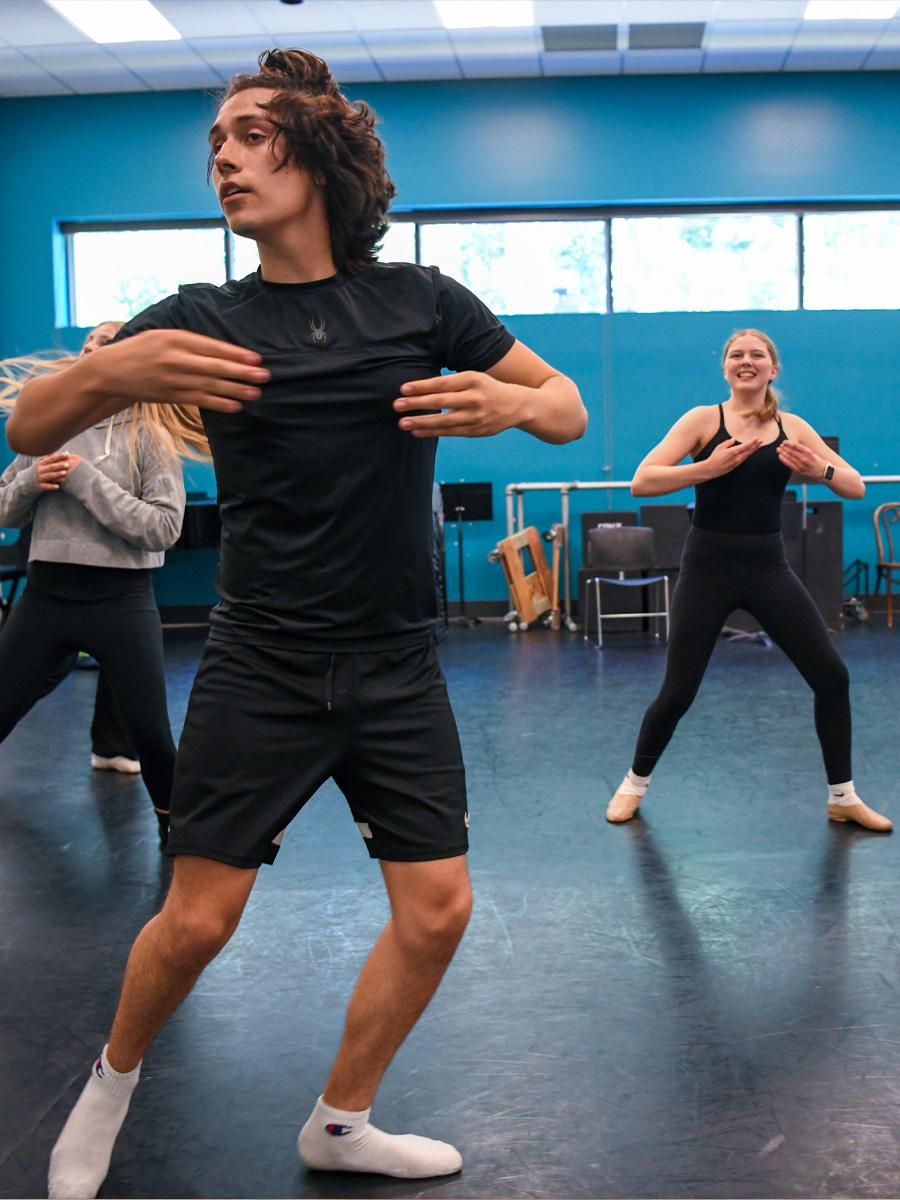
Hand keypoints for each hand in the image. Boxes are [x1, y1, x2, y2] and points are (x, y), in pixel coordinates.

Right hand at [35, 452, 77, 490]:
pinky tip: (58, 486)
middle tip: (68, 464)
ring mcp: (39, 477)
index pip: (51, 458)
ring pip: (49, 475)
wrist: (28, 480)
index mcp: (42, 463)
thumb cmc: (41, 470)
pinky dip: (51, 486)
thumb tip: (67, 452)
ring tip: (64, 473)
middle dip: (59, 465)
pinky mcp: (40, 485)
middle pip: (51, 467)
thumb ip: (55, 458)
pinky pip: (46, 486)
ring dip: (57, 474)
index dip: (59, 456)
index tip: (67, 455)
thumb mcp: (44, 463)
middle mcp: (40, 469)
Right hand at [86, 330, 269, 413]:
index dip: (235, 353)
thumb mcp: (163, 335)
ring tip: (256, 393)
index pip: (212, 346)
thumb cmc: (142, 349)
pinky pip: (199, 400)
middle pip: (215, 367)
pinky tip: (235, 405)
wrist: (113, 370)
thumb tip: (222, 349)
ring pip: (210, 385)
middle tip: (264, 376)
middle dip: (242, 372)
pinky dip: (218, 403)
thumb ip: (189, 341)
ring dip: (235, 390)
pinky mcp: (170, 396)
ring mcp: (173, 379)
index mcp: (175, 338)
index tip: (256, 358)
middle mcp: (175, 358)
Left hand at [393, 372, 524, 437]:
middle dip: (416, 403)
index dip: (421, 386)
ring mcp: (476, 416)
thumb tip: (420, 389)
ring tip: (403, 423)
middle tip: (397, 405)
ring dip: (421, 422)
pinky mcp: (476, 430)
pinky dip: (432, 432)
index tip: (403, 389)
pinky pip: (450, 432)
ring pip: (444, 420)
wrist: (518, 405)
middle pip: (440, 401)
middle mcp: (474, 397)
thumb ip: (451, 383)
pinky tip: (417, 432)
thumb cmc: (487, 388)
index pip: (442, 383)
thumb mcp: (473, 378)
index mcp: (472, 379)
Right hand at [703, 437, 761, 478]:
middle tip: (761, 441)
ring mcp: (737, 462)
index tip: (757, 438)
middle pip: (749, 451)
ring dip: (753, 450)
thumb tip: (733, 440)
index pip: (745, 446)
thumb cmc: (714, 457)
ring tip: (758, 445)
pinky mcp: (736, 465)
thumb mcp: (719, 447)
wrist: (711, 469)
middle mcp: (737, 457)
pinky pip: (744, 458)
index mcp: (733, 451)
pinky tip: (750, 452)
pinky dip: (748, 454)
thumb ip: (728, 443)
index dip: (752, 442)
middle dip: (755, 445)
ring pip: (747, 455)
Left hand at [776, 439, 823, 479]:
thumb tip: (791, 445)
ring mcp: (801, 465)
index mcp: (809, 452)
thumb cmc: (816, 460)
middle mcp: (805, 458)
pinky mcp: (799, 471)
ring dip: (783, 453)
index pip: (796, 446)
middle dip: (784, 448)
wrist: (823, 471)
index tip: (784, 441)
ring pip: (790, 458)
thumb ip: (803, 450)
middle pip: (792, 452)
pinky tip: (780, 456)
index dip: (789, 443)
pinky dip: (784, 460)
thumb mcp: (812, 453)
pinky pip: (790, 464)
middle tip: (780, 445)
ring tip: (778, 449)